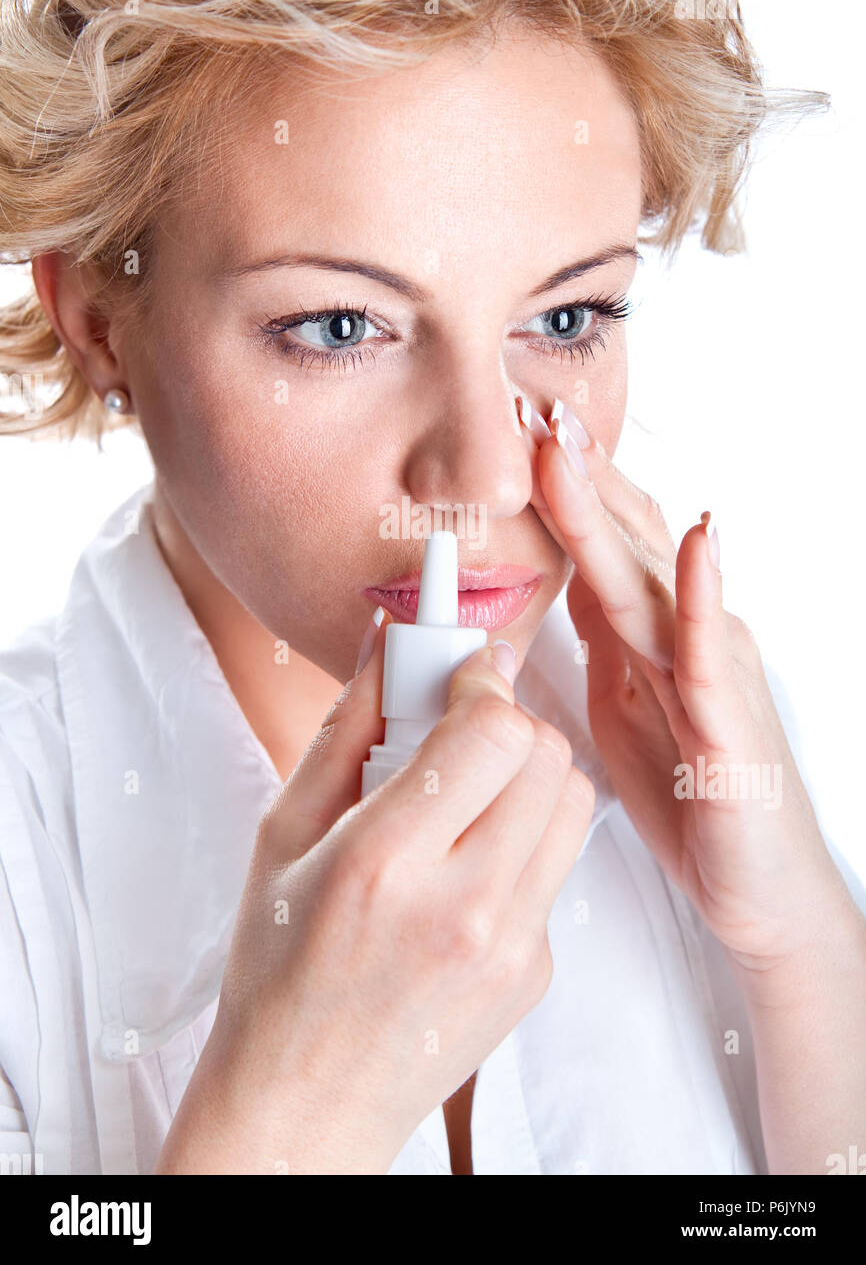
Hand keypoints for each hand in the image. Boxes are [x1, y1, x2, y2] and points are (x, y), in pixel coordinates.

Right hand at [156, 611, 593, 1172]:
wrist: (306, 1101)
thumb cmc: (277, 966)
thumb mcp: (284, 833)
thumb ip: (347, 726)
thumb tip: (391, 639)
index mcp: (383, 864)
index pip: (492, 731)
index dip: (483, 682)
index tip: (462, 672)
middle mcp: (462, 908)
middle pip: (548, 756)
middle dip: (508, 724)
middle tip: (457, 737)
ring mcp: (511, 949)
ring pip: (573, 803)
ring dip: (528, 777)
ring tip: (466, 801)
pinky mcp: (537, 973)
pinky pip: (557, 867)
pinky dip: (521, 844)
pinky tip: (462, 873)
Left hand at [517, 394, 852, 984]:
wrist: (758, 885)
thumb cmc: (693, 792)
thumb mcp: (626, 700)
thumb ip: (604, 635)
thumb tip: (560, 579)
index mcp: (650, 628)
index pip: (603, 535)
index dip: (560, 480)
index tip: (515, 424)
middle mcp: (685, 631)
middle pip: (627, 533)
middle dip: (577, 467)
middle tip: (531, 403)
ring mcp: (712, 668)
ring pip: (654, 573)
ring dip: (611, 507)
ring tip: (570, 445)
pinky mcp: (730, 720)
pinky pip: (709, 651)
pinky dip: (703, 591)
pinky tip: (699, 540)